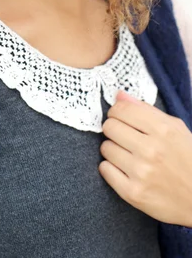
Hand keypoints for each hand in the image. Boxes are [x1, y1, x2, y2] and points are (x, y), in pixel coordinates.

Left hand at [98, 89, 191, 226]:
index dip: (117, 111)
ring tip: (127, 155)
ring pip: (105, 148)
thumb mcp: (176, 129)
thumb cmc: (187, 160)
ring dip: (113, 149)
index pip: (121, 109)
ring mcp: (141, 172)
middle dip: (114, 129)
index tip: (120, 117)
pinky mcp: (133, 193)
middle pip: (110, 127)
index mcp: (163, 130)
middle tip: (124, 137)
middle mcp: (151, 150)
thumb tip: (119, 95)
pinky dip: (111, 169)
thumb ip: (146, 109)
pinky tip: (124, 170)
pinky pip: (104, 170)